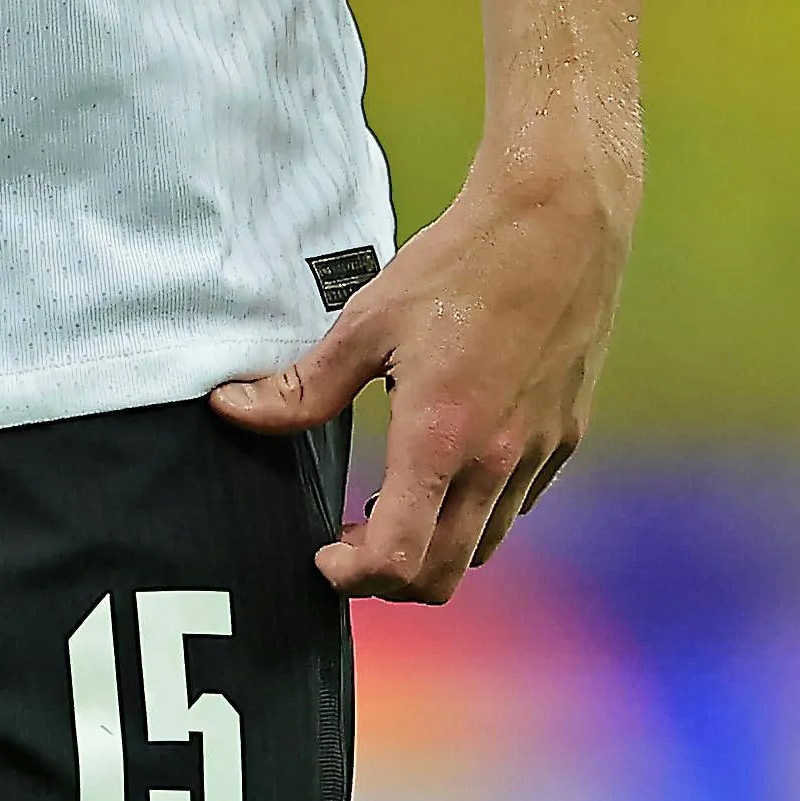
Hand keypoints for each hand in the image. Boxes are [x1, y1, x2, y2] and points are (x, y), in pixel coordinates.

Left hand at [211, 152, 628, 600]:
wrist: (560, 219)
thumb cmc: (462, 263)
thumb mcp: (367, 321)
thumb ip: (303, 386)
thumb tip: (232, 410)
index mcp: (441, 438)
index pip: (399, 559)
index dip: (353, 577)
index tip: (325, 556)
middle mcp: (498, 459)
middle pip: (443, 577)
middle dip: (388, 581)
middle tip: (348, 544)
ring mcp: (541, 452)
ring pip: (484, 545)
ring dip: (435, 547)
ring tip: (394, 504)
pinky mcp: (567, 435)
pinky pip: (518, 504)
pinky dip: (477, 509)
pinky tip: (449, 464)